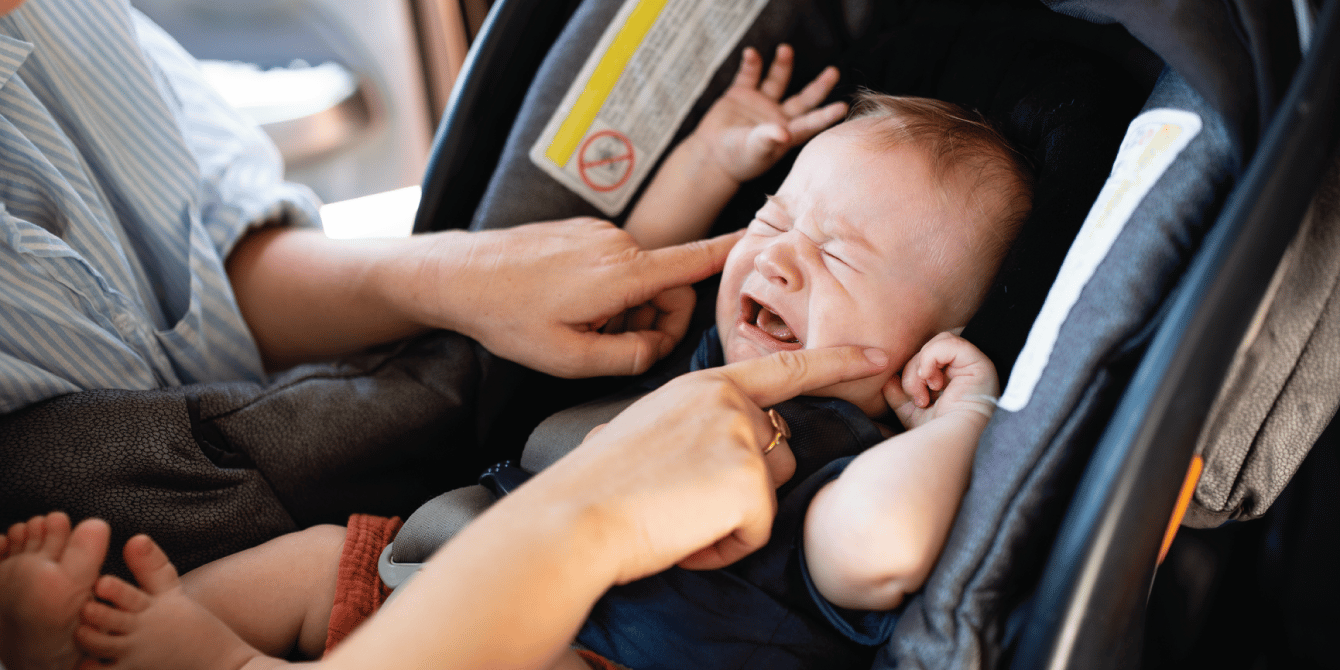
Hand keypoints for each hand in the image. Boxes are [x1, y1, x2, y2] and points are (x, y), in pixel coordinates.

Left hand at [407, 218, 743, 377]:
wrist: (458, 274)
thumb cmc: (509, 318)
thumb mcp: (570, 359)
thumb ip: (628, 359)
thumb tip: (656, 349)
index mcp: (623, 273)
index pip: (694, 260)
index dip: (732, 253)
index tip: (763, 240)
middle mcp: (618, 244)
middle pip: (668, 286)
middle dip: (654, 320)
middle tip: (612, 347)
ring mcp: (599, 233)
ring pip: (639, 279)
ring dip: (625, 308)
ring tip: (580, 327)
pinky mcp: (583, 230)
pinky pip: (615, 265)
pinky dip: (606, 291)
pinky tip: (567, 306)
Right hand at [527, 346, 889, 583]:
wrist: (575, 517)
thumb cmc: (598, 485)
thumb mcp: (647, 431)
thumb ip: (693, 428)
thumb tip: (707, 457)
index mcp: (704, 384)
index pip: (786, 368)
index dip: (837, 361)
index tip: (878, 354)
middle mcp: (730, 401)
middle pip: (781, 452)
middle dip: (748, 487)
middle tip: (682, 502)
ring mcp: (742, 436)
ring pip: (771, 492)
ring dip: (734, 519)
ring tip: (677, 517)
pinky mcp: (749, 480)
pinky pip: (757, 531)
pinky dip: (724, 548)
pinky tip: (684, 536)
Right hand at [695, 44, 846, 182]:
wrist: (710, 157)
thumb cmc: (737, 160)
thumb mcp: (754, 151)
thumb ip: (768, 139)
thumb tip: (784, 133)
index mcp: (787, 133)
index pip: (811, 123)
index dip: (827, 115)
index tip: (843, 107)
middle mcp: (778, 116)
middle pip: (804, 98)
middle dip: (819, 86)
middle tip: (834, 71)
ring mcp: (761, 103)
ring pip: (778, 80)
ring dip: (783, 65)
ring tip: (785, 49)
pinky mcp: (741, 95)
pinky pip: (749, 75)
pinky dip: (751, 64)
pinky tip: (751, 53)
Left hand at [884, 332, 998, 429]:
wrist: (952, 446)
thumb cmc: (936, 434)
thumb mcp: (911, 411)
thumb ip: (898, 393)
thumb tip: (888, 378)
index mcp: (954, 375)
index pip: (928, 353)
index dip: (914, 370)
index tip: (913, 397)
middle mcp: (967, 367)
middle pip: (929, 346)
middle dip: (913, 370)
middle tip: (918, 398)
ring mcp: (975, 363)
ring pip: (937, 341)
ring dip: (920, 368)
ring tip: (925, 394)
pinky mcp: (980, 361)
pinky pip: (948, 342)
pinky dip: (930, 359)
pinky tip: (933, 384)